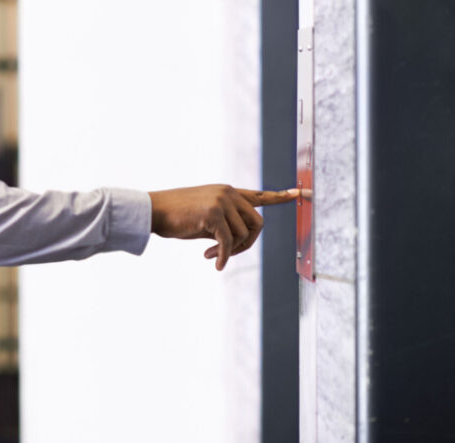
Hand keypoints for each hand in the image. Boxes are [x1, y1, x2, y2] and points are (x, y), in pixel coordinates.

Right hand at [147, 185, 299, 270]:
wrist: (153, 211)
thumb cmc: (177, 217)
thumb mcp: (205, 218)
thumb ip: (226, 223)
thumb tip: (241, 240)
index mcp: (227, 192)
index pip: (259, 195)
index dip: (280, 197)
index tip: (301, 193)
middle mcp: (228, 193)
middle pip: (257, 223)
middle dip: (248, 244)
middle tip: (226, 254)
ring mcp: (222, 201)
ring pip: (244, 235)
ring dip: (231, 251)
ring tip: (211, 254)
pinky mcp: (213, 214)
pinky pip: (228, 243)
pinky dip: (223, 257)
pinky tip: (214, 263)